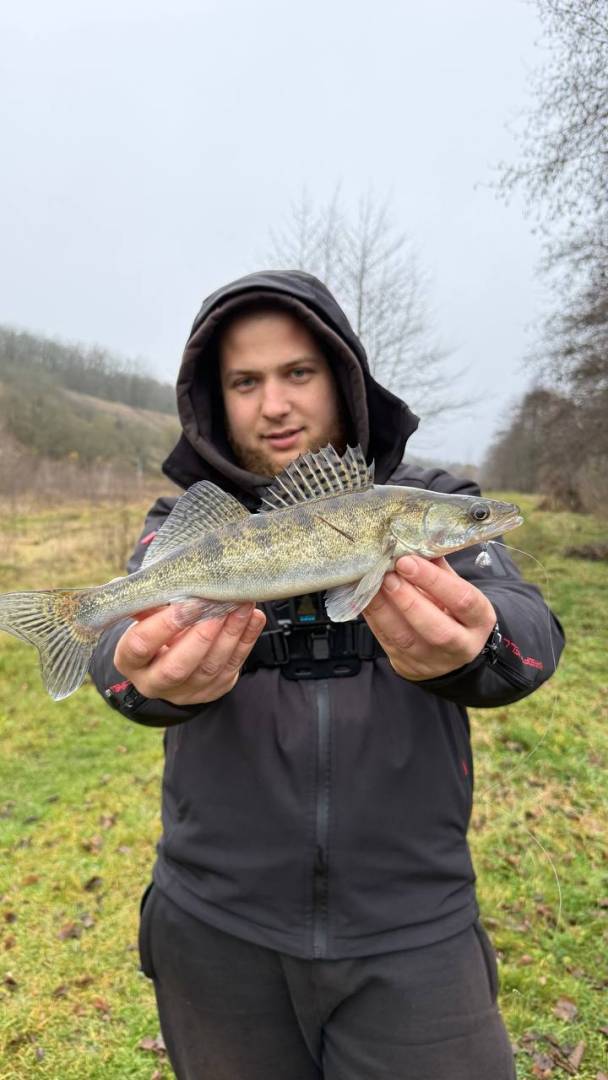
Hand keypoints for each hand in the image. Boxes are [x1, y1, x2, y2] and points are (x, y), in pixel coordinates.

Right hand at [113, 603, 265, 705]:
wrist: (169, 660)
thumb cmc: (155, 629)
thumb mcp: (143, 619)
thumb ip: (145, 604)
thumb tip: (140, 583)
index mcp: (130, 662)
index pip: (140, 646)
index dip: (163, 625)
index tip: (187, 602)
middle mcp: (154, 682)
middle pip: (177, 667)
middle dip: (200, 636)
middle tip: (219, 606)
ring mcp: (187, 691)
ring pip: (210, 667)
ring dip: (230, 633)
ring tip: (242, 604)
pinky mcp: (213, 689)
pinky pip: (233, 666)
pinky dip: (246, 640)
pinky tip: (254, 617)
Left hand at [363, 555, 495, 681]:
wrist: (449, 652)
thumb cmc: (451, 609)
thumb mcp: (454, 588)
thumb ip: (438, 568)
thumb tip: (414, 540)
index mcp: (478, 620)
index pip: (462, 600)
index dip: (434, 580)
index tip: (407, 560)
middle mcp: (460, 645)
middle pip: (435, 627)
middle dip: (407, 599)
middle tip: (387, 574)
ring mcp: (432, 660)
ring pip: (405, 638)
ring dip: (383, 608)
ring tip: (371, 583)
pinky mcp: (407, 666)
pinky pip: (385, 641)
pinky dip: (372, 617)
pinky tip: (364, 597)